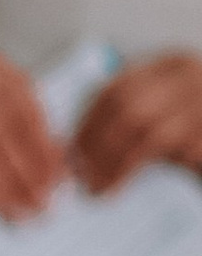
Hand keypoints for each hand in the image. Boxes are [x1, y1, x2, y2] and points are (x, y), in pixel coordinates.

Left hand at [73, 54, 201, 194]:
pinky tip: (115, 188)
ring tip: (94, 188)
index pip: (116, 87)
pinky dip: (130, 170)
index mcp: (174, 67)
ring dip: (109, 162)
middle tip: (77, 176)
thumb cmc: (198, 147)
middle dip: (93, 143)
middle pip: (125, 104)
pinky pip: (164, 147)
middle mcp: (192, 74)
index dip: (86, 122)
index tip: (68, 152)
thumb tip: (78, 149)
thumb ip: (132, 125)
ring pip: (142, 126)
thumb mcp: (166, 125)